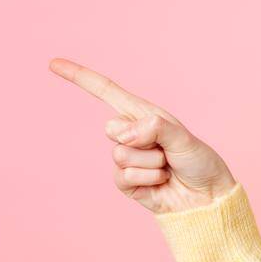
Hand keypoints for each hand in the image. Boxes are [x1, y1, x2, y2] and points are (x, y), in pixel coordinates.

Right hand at [48, 57, 237, 215]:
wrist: (206, 198)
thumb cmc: (199, 163)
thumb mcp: (183, 137)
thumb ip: (154, 128)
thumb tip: (123, 135)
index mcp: (143, 114)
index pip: (105, 91)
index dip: (79, 77)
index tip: (53, 63)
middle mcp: (132, 133)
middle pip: (110, 128)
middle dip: (140, 139)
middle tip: (165, 150)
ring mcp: (126, 158)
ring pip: (120, 155)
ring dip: (150, 163)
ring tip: (167, 167)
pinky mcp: (125, 183)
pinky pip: (124, 176)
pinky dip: (147, 179)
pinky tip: (161, 182)